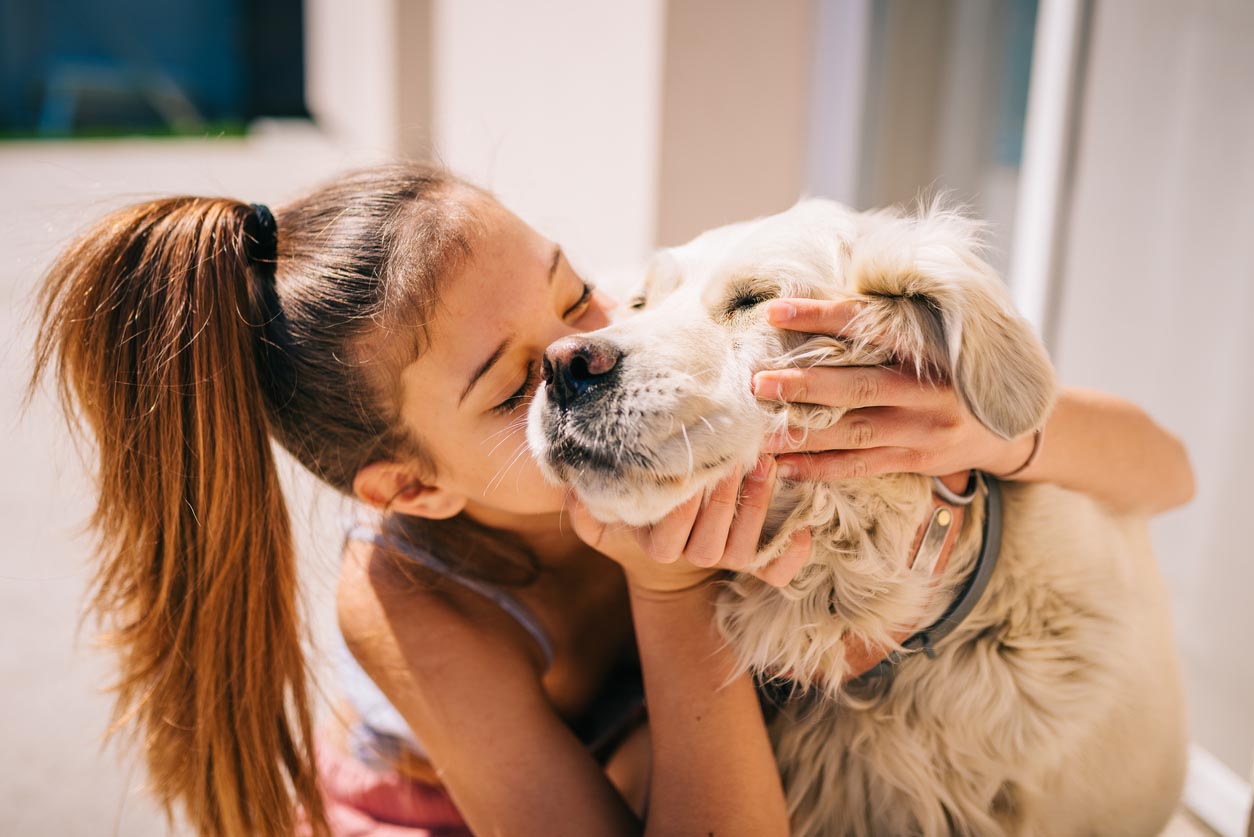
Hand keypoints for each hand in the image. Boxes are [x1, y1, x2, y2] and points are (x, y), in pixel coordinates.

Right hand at [563, 456, 812, 593]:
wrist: (668, 558)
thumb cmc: (636, 520)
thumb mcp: (601, 518)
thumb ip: (583, 503)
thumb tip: (569, 481)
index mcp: (657, 546)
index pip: (668, 532)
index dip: (683, 504)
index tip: (692, 468)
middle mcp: (690, 556)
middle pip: (709, 541)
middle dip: (724, 498)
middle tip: (736, 455)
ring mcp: (724, 560)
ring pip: (741, 549)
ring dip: (756, 508)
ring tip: (766, 465)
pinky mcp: (752, 562)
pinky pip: (774, 573)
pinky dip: (790, 557)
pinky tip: (804, 530)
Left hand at [753, 299, 1037, 480]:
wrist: (1016, 426)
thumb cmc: (959, 369)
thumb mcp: (940, 336)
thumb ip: (892, 322)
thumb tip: (822, 296)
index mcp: (931, 348)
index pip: (869, 326)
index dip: (821, 317)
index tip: (775, 311)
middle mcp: (928, 390)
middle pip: (857, 387)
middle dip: (803, 385)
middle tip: (757, 381)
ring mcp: (923, 430)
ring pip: (853, 433)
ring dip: (802, 433)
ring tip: (757, 433)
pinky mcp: (917, 462)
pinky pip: (860, 467)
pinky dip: (820, 468)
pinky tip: (784, 467)